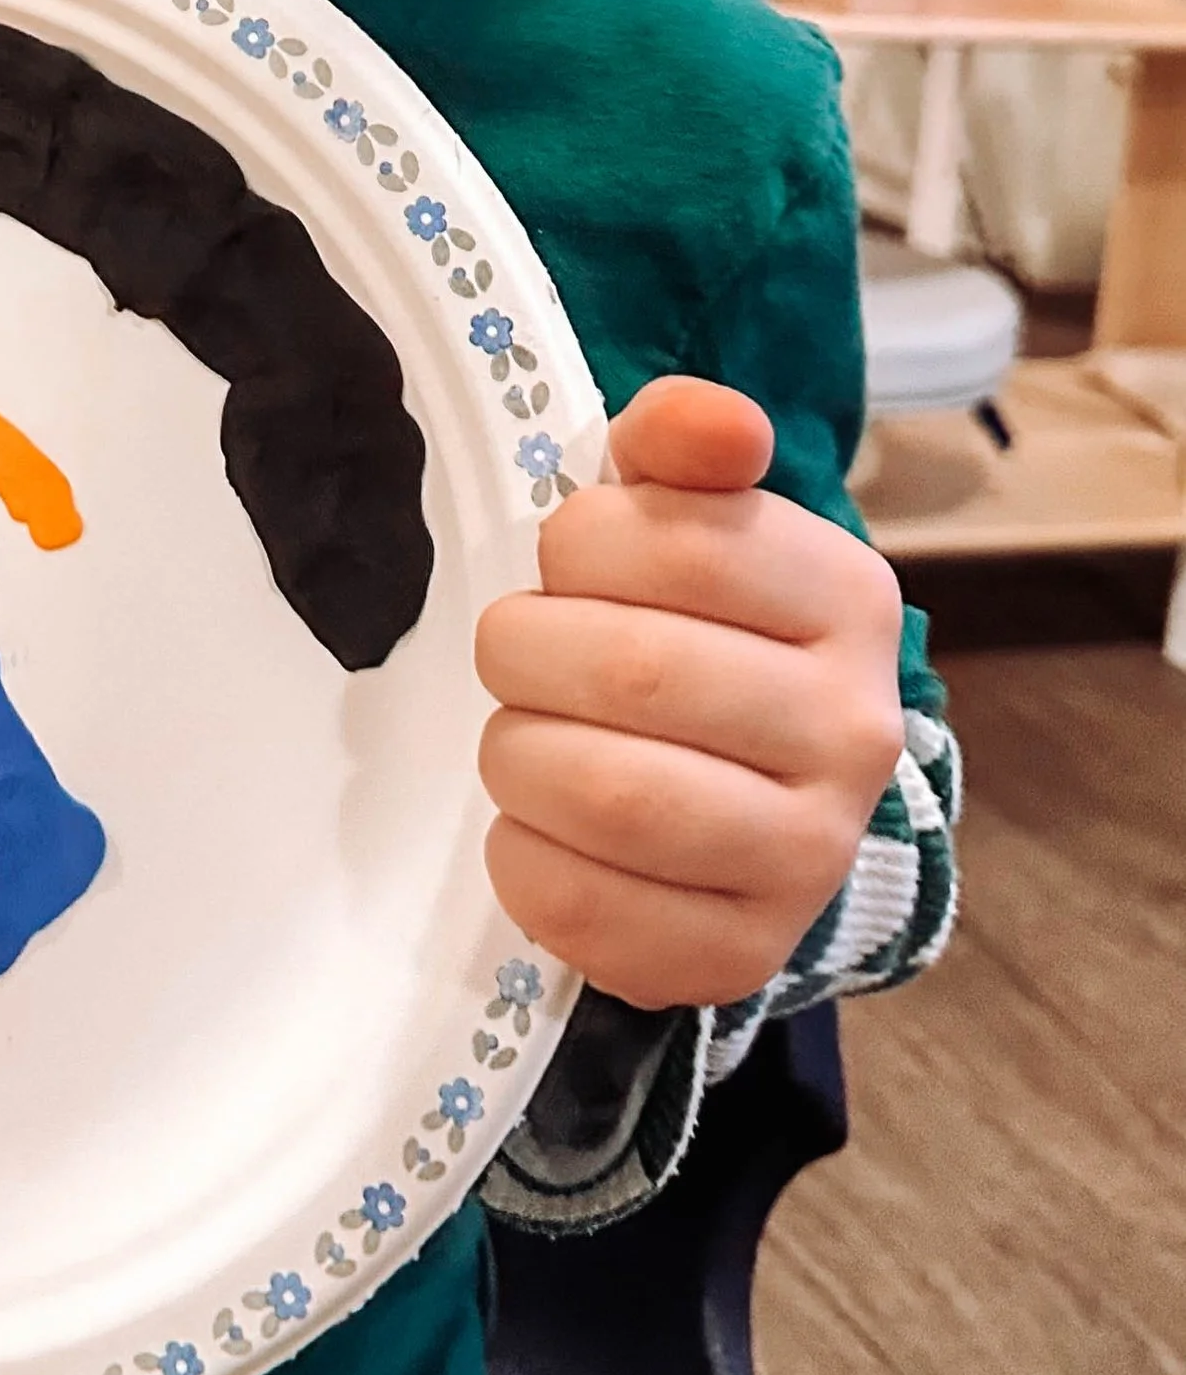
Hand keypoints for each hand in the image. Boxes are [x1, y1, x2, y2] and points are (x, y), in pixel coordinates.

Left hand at [472, 376, 902, 1011]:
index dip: (578, 545)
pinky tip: (536, 828)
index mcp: (847, 597)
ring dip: (519, 755)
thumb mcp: (690, 515)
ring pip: (610, 796)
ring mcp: (814, 857)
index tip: (566, 564)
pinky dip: (525, 862)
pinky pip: (592, 913)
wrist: (762, 789)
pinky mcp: (746, 954)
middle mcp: (855, 731)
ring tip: (523, 738)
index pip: (678, 542)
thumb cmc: (699, 627)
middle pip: (632, 672)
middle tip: (519, 656)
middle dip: (527, 653)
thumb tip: (709, 420)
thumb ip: (681, 445)